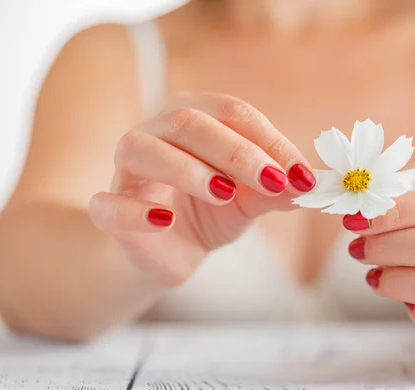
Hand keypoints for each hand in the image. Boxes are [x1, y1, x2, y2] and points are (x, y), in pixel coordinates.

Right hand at [89, 93, 315, 285]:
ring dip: (187, 170)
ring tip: (224, 194)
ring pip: (145, 149)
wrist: (168, 251)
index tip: (303, 175)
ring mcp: (127, 168)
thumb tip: (306, 184)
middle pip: (190, 122)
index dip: (270, 141)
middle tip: (274, 180)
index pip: (234, 113)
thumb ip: (274, 190)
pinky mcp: (107, 207)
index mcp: (196, 118)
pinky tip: (164, 220)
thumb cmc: (210, 212)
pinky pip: (109, 203)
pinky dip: (136, 210)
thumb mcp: (249, 201)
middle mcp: (157, 130)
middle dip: (237, 151)